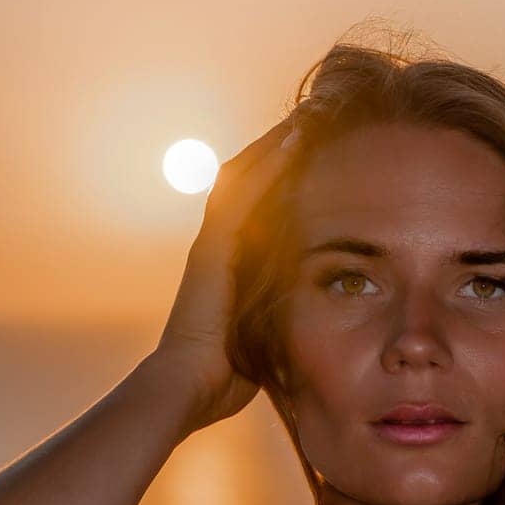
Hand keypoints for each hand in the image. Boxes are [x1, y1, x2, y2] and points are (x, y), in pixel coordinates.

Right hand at [153, 116, 300, 431]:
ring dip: (276, 146)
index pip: (257, 208)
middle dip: (278, 151)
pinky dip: (269, 165)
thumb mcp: (263, 336)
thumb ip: (280, 317)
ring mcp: (213, 242)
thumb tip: (316, 327)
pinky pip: (244, 193)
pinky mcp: (214, 246)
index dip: (281, 179)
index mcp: (230, 263)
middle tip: (310, 121)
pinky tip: (294, 142)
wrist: (188, 386)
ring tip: (306, 118)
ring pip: (246, 177)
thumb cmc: (227, 374)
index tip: (311, 155)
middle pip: (248, 182)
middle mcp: (218, 245)